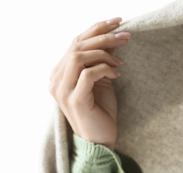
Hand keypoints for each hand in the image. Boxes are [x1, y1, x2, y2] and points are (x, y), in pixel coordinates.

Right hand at [48, 17, 129, 150]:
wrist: (99, 140)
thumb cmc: (101, 111)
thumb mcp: (102, 81)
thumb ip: (102, 61)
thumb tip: (112, 39)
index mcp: (60, 73)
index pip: (75, 42)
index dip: (96, 29)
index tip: (117, 22)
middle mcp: (56, 79)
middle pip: (77, 46)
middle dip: (104, 37)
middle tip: (126, 35)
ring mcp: (62, 90)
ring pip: (79, 56)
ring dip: (104, 53)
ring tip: (121, 61)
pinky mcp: (74, 100)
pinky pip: (87, 74)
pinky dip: (104, 69)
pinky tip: (116, 75)